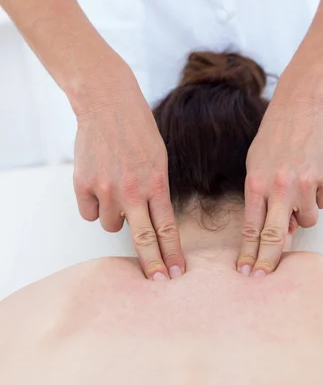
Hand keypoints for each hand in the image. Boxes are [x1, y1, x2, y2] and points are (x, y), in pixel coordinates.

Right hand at [72, 68, 184, 280]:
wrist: (107, 105)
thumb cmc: (137, 129)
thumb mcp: (159, 158)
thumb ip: (156, 190)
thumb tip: (148, 219)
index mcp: (156, 183)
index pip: (167, 228)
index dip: (172, 253)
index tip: (176, 272)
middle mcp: (132, 190)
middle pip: (143, 239)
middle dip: (152, 263)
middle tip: (158, 279)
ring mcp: (105, 189)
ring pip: (110, 225)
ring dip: (115, 216)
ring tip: (116, 190)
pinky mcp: (83, 185)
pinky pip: (89, 212)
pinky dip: (94, 205)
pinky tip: (98, 185)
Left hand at [236, 98, 322, 276]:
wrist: (302, 109)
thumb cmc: (274, 137)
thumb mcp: (255, 164)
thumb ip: (261, 198)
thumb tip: (280, 231)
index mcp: (256, 183)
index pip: (251, 228)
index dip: (249, 253)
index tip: (247, 272)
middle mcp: (280, 186)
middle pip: (274, 236)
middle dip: (268, 260)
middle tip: (263, 275)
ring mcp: (306, 183)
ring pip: (307, 220)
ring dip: (302, 213)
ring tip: (298, 187)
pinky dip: (318, 195)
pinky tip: (313, 175)